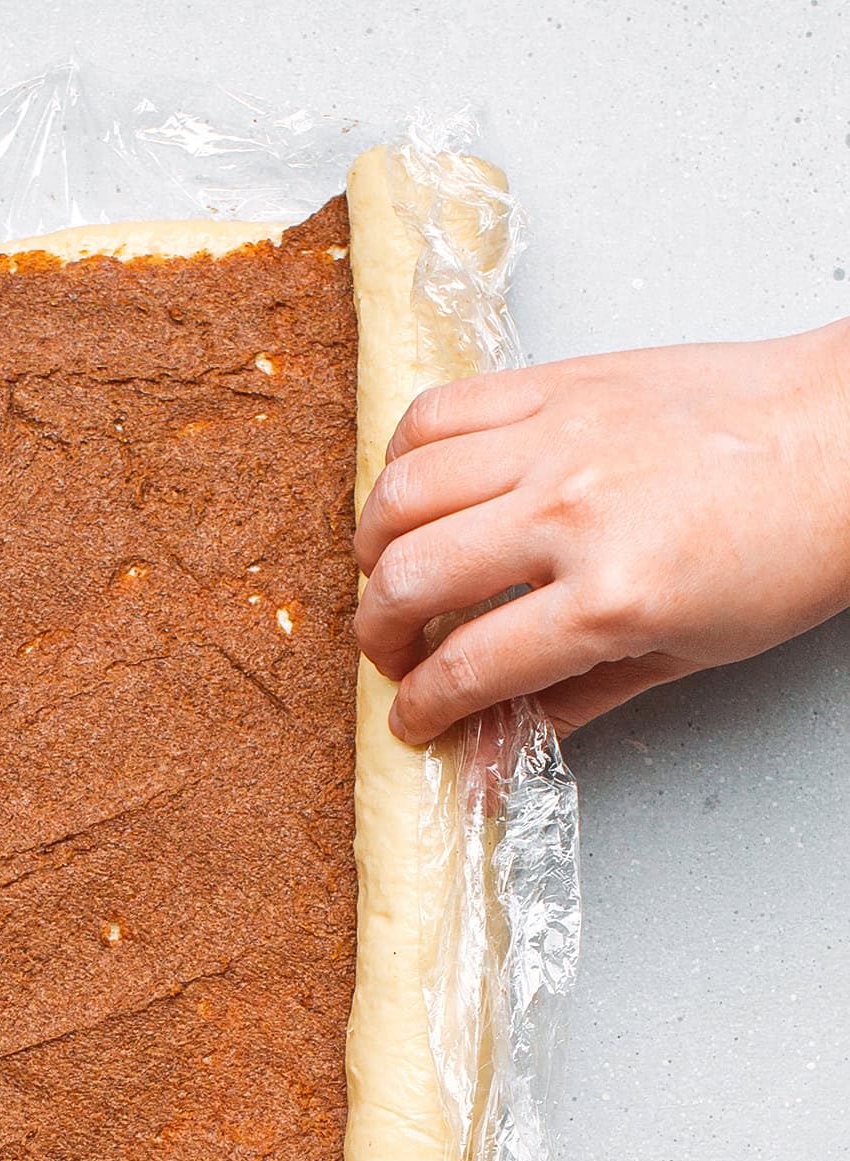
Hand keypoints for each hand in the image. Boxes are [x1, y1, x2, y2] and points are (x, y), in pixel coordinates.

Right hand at [354, 322, 849, 742]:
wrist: (848, 438)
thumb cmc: (786, 546)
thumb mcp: (683, 655)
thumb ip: (570, 704)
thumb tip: (486, 762)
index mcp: (612, 595)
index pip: (467, 666)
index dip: (422, 707)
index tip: (412, 720)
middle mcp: (572, 511)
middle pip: (410, 578)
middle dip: (379, 635)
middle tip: (394, 654)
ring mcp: (559, 437)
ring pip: (402, 490)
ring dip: (375, 547)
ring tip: (392, 576)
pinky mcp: (559, 383)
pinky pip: (438, 410)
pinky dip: (403, 457)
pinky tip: (417, 493)